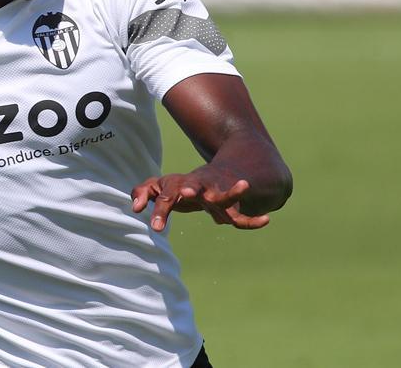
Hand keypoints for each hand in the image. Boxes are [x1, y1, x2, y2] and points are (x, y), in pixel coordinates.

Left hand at [131, 167, 270, 231]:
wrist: (217, 174)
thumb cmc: (182, 185)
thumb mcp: (160, 186)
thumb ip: (143, 192)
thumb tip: (135, 208)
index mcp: (179, 185)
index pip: (166, 196)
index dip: (160, 209)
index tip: (156, 226)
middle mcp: (199, 186)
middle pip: (194, 187)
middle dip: (191, 189)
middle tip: (188, 193)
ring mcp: (217, 194)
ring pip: (225, 194)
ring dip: (233, 191)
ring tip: (245, 185)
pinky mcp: (231, 204)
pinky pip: (242, 215)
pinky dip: (253, 219)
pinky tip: (266, 220)